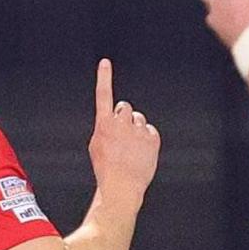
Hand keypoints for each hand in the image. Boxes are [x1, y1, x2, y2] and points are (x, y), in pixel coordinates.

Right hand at [87, 59, 159, 201]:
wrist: (122, 186)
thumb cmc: (106, 168)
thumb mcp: (96, 146)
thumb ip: (105, 128)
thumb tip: (113, 121)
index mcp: (104, 124)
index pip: (103, 95)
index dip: (104, 77)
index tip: (105, 63)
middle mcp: (121, 123)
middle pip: (126, 108)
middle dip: (125, 118)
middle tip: (123, 136)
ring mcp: (138, 130)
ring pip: (139, 119)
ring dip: (136, 129)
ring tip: (131, 148)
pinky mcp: (152, 139)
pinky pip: (150, 131)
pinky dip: (147, 139)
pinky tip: (140, 153)